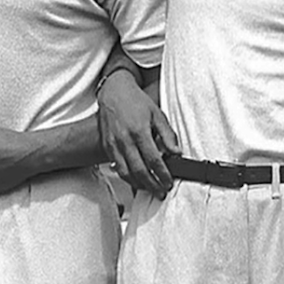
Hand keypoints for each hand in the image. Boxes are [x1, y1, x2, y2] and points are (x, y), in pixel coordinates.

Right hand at [98, 70, 177, 197]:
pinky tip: (136, 181)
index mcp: (140, 131)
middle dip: (152, 185)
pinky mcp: (107, 146)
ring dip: (139, 185)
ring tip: (150, 189)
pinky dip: (127, 177)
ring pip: (126, 173)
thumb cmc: (136, 102)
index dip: (163, 174)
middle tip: (161, 192)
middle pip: (140, 170)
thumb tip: (177, 152)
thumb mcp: (157, 114)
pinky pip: (117, 167)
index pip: (154, 160)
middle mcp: (125, 140)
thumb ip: (168, 134)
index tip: (169, 182)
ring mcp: (114, 144)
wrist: (113, 91)